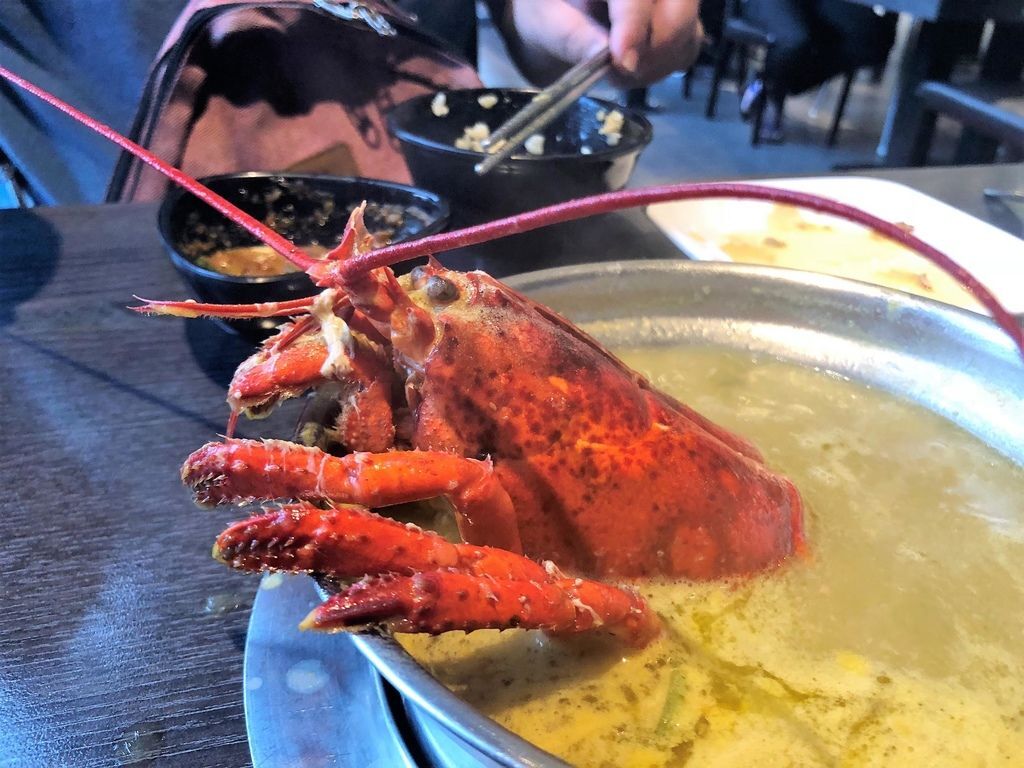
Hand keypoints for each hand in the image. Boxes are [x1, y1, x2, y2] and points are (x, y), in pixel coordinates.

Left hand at [495, 0, 702, 84]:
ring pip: (686, 33)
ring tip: (615, 71)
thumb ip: (572, 37)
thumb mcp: (545, 22)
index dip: (634, 26)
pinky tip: (631, 70)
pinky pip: (685, 50)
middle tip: (618, 71)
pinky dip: (661, 69)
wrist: (554, 20)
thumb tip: (604, 54)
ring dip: (654, 65)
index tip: (623, 61)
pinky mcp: (680, 22)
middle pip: (680, 8)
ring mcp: (671, 0)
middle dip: (653, 48)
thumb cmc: (545, 13)